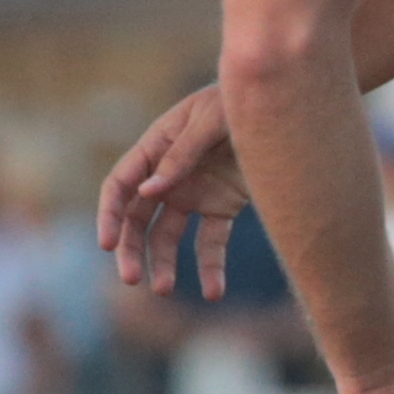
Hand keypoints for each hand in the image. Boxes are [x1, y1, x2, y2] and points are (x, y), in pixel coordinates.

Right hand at [97, 87, 245, 295]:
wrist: (286, 105)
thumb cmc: (243, 101)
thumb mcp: (213, 118)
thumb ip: (182, 152)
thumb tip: (148, 192)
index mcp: (156, 146)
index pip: (120, 185)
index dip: (109, 214)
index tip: (107, 245)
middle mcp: (168, 175)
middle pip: (137, 218)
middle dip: (130, 249)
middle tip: (131, 279)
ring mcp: (194, 193)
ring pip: (168, 236)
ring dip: (163, 263)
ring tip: (165, 290)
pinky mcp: (222, 206)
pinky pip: (211, 241)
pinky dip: (211, 266)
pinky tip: (214, 291)